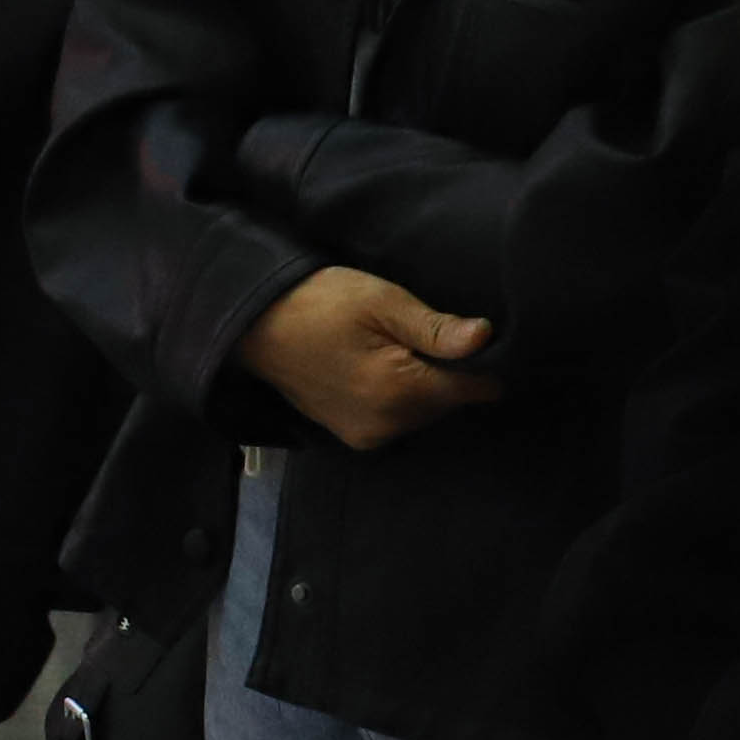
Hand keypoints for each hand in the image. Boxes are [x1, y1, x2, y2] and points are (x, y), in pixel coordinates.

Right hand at [235, 264, 505, 451]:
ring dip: (420, 388)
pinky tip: (371, 372)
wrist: (253, 325)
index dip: (478, 362)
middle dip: (443, 374)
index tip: (457, 338)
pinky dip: (397, 400)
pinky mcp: (354, 438)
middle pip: (449, 403)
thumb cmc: (318, 303)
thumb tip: (487, 339)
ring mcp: (369, 436)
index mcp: (400, 390)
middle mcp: (388, 425)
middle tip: (407, 337)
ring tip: (387, 352)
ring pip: (425, 414)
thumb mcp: (380, 301)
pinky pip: (399, 422)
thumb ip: (435, 327)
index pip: (474, 389)